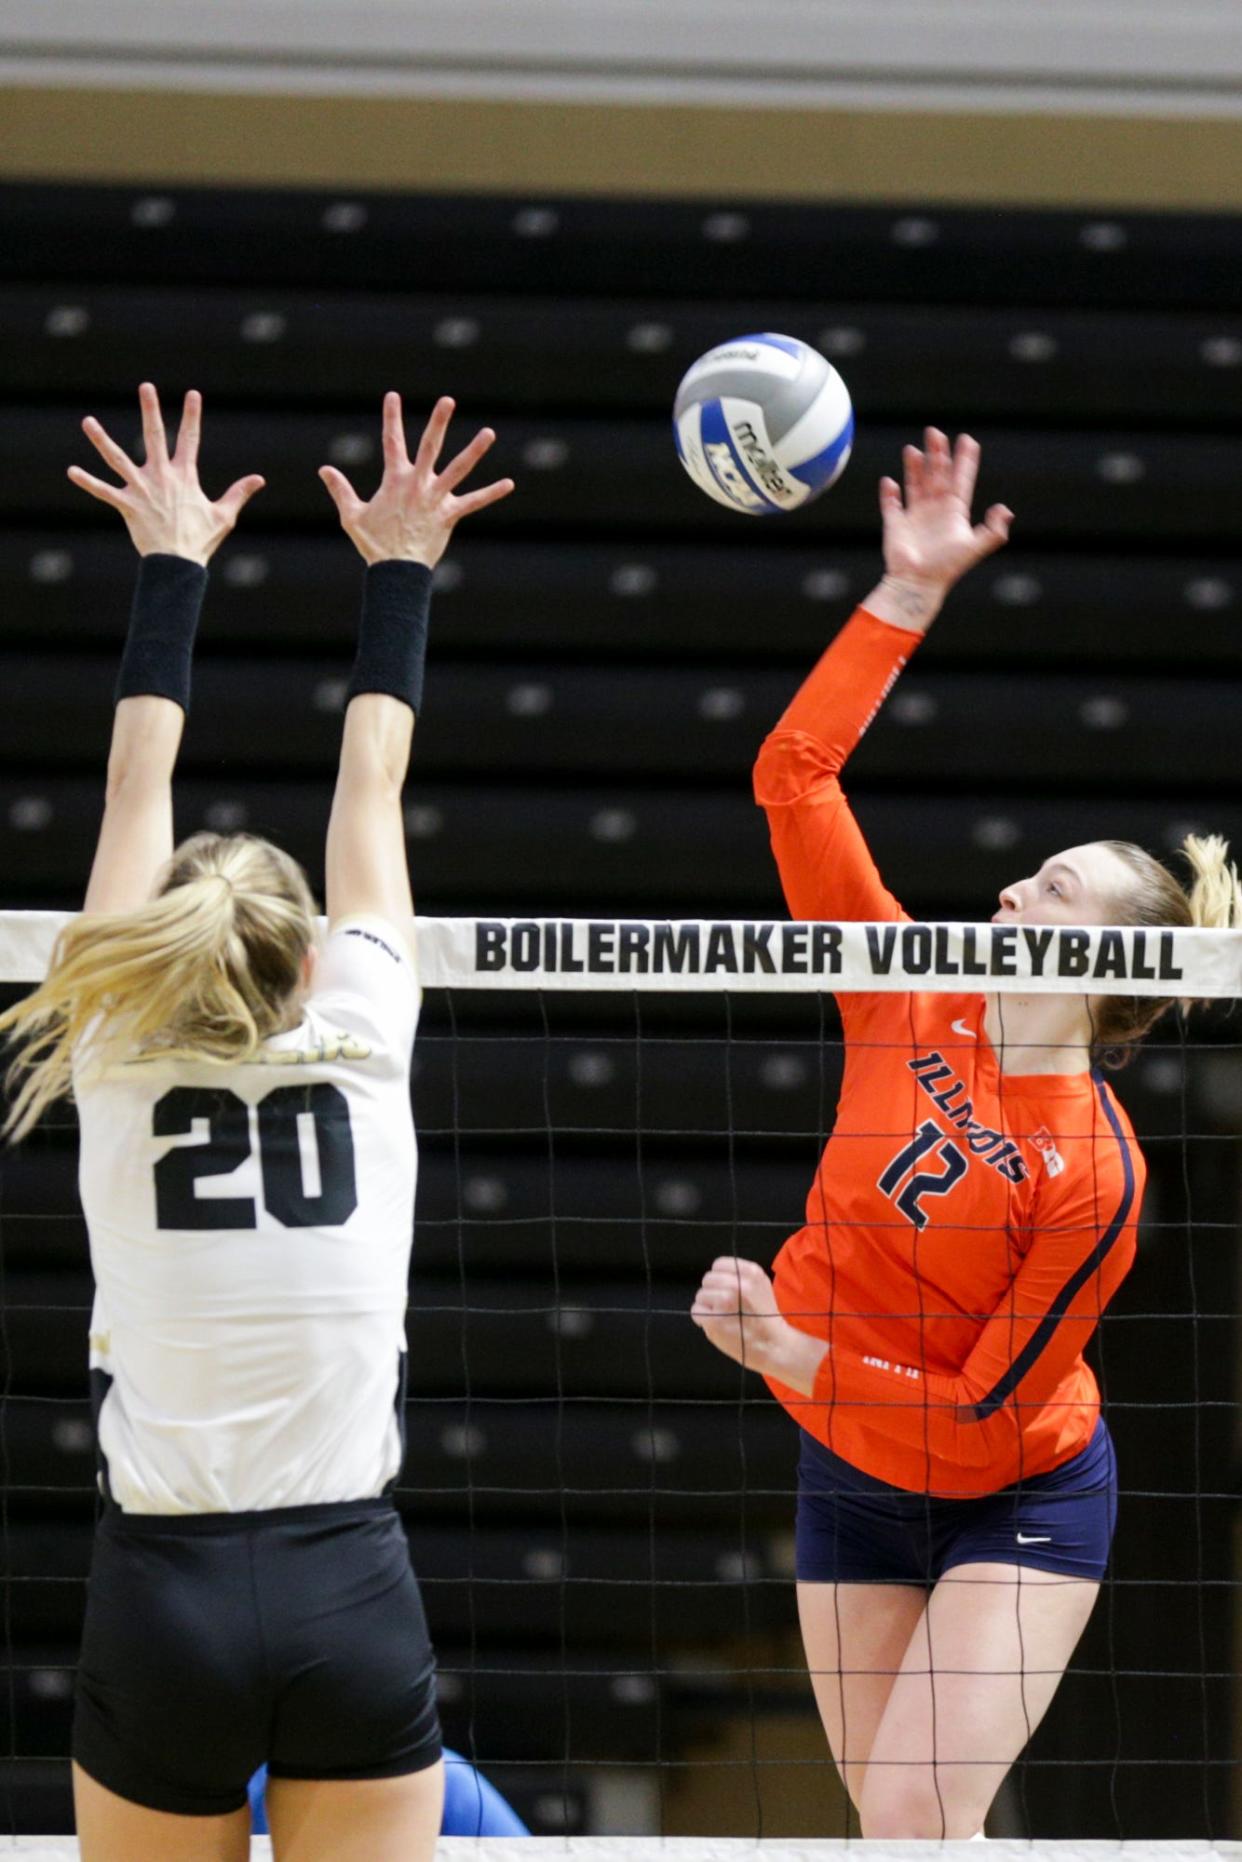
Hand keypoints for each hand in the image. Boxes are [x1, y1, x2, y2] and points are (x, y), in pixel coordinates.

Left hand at [67, 383, 264, 564]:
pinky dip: (88, 483)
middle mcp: (161, 477)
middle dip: (150, 411)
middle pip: (154, 437)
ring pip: (117, 459)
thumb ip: (238, 493)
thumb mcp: (224, 516)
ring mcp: (141, 490)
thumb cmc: (201, 541)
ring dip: (101, 440)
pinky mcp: (127, 506)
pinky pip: (104, 492)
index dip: (192, 416)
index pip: (190, 440)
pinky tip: (71, 471)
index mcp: (184, 477)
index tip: (192, 394)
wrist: (178, 565)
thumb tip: (259, 479)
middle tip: (146, 387)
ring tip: (87, 422)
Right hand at [319, 393, 514, 567]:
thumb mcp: (352, 516)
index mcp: (395, 480)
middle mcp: (418, 484)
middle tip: (448, 400)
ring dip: (474, 451)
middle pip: (430, 447)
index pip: (392, 442)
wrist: (395, 571)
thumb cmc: (374, 544)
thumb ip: (340, 490)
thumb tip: (324, 469)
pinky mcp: (449, 516)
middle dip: (438, 422)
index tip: (393, 396)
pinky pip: (474, 503)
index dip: (391, 418)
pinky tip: (509, 483)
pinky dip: (491, 494)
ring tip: (489, 432)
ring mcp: (436, 499)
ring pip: (458, 469)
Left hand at [691, 1256, 826, 1392]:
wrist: (774, 1346)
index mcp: (751, 1273)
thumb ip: (740, 1276)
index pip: (719, 1264)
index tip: (725, 1289)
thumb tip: (717, 1274)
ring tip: (723, 1317)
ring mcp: (725, 1301)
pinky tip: (717, 1325)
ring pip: (700, 1296)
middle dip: (713, 1292)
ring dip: (708, 1307)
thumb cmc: (766, 1318)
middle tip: (725, 1307)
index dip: (719, 1278)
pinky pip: (697, 1311)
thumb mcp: (761, 1286)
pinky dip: (703, 1319)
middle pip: (707, 1280)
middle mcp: (737, 1284)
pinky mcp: (715, 1319)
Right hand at [878, 429, 1012, 594]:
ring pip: (915, 483)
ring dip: (914, 466)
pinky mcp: (895, 524)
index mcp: (954, 512)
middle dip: (937, 454)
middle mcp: (935, 510)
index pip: (961, 479)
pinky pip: (891, 505)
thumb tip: (1005, 510)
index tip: (968, 440)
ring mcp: (915, 516)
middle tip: (935, 433)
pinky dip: (889, 493)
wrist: (918, 583)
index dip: (965, 460)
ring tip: (913, 449)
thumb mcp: (975, 547)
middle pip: (937, 475)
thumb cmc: (947, 567)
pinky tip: (889, 482)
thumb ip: (994, 531)